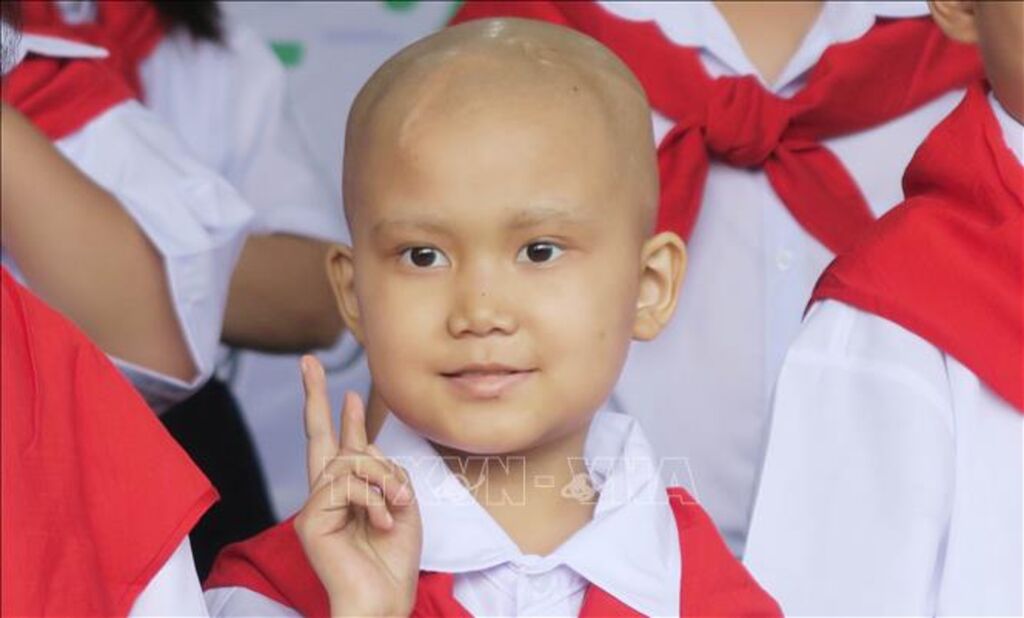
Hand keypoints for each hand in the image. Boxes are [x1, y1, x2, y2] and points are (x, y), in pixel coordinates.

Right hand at [294, 356, 421, 616]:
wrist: (384, 601)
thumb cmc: (393, 561)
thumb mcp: (402, 505)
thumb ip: (385, 472)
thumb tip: (362, 445)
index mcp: (350, 493)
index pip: (340, 446)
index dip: (342, 416)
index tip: (345, 390)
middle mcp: (327, 495)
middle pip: (317, 437)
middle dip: (314, 396)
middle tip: (309, 362)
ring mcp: (314, 507)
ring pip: (348, 461)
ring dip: (383, 478)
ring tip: (398, 505)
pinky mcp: (309, 521)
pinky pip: (344, 485)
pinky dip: (374, 498)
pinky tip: (384, 519)